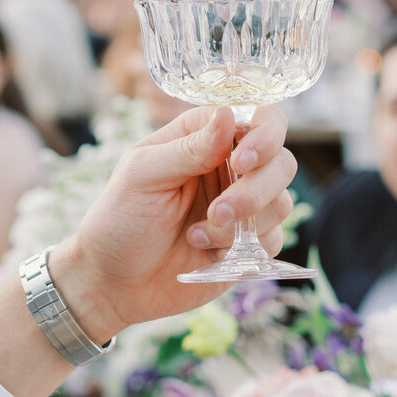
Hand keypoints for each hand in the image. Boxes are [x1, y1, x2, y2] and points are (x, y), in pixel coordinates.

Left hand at [53, 106, 296, 339]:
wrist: (113, 282)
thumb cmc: (119, 219)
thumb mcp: (144, 174)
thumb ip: (189, 147)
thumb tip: (229, 113)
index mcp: (205, 137)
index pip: (260, 118)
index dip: (264, 136)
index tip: (241, 161)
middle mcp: (230, 167)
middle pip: (282, 162)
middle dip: (256, 189)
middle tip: (219, 212)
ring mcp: (243, 207)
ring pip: (282, 203)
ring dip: (245, 222)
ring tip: (199, 233)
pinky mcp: (249, 245)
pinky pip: (274, 240)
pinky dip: (242, 248)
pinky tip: (204, 250)